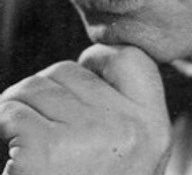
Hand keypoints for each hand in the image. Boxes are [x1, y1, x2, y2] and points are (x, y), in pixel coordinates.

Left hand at [0, 45, 171, 174]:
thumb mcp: (128, 156)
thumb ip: (123, 111)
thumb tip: (91, 61)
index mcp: (153, 129)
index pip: (131, 58)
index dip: (101, 61)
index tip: (86, 72)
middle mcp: (127, 130)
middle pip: (72, 71)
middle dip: (49, 92)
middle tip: (46, 132)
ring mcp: (87, 138)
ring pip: (37, 86)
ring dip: (21, 108)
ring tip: (29, 144)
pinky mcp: (44, 150)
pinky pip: (12, 109)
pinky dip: (3, 124)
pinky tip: (14, 154)